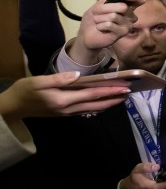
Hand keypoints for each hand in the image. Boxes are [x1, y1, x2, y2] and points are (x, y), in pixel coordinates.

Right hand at [0, 72, 129, 120]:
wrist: (13, 107)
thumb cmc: (25, 91)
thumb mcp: (39, 81)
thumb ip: (60, 79)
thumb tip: (80, 75)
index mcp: (63, 99)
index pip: (92, 94)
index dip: (110, 91)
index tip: (124, 87)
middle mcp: (68, 109)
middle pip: (97, 104)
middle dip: (114, 99)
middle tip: (129, 93)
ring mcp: (67, 113)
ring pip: (93, 109)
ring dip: (108, 104)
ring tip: (121, 97)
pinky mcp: (65, 114)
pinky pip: (87, 111)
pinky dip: (98, 106)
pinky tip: (104, 102)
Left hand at [68, 0, 145, 64]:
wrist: (86, 33)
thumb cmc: (94, 18)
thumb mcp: (98, 5)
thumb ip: (109, 2)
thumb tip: (124, 6)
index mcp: (127, 6)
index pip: (139, 0)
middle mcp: (131, 15)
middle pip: (123, 7)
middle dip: (104, 9)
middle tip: (98, 13)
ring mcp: (128, 25)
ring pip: (113, 16)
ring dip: (100, 18)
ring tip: (98, 22)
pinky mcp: (123, 33)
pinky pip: (110, 24)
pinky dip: (100, 25)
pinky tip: (100, 28)